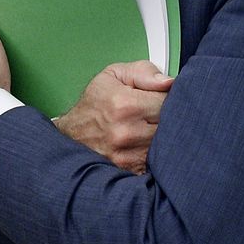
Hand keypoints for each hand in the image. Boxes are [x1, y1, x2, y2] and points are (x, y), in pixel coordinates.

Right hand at [56, 60, 173, 173]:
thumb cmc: (95, 103)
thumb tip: (169, 82)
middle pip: (171, 124)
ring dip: (163, 135)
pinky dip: (156, 153)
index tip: (162, 97)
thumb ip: (144, 72)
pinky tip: (146, 143)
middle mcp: (126, 133)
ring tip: (149, 127)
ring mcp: (127, 155)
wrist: (72, 134)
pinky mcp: (129, 170)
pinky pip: (156, 161)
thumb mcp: (114, 75)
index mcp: (125, 105)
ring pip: (166, 143)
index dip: (170, 97)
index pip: (168, 101)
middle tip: (156, 113)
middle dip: (169, 117)